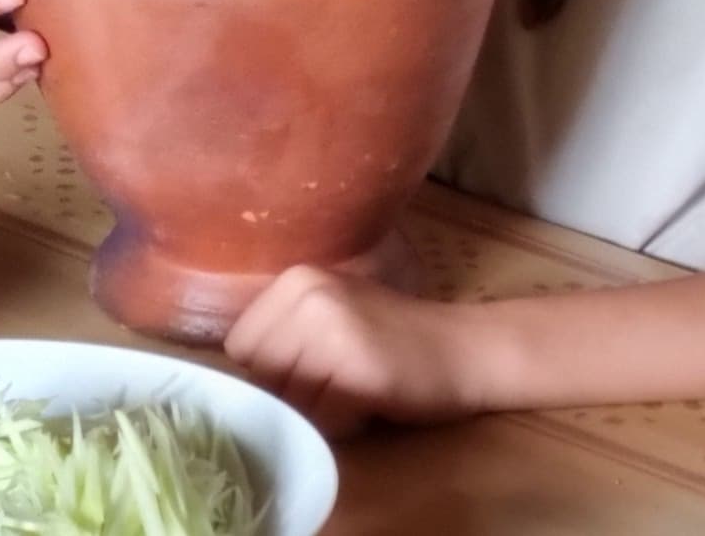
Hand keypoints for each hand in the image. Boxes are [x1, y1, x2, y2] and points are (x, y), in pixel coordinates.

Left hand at [225, 263, 483, 427]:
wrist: (467, 349)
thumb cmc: (396, 338)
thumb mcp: (331, 314)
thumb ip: (285, 334)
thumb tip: (237, 383)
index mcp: (296, 279)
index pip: (239, 346)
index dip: (271, 369)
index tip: (311, 369)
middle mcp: (308, 296)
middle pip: (261, 375)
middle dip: (292, 393)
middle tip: (338, 383)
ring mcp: (331, 331)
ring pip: (289, 401)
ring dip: (318, 411)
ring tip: (356, 392)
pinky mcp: (356, 371)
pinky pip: (321, 420)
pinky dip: (342, 425)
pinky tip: (370, 404)